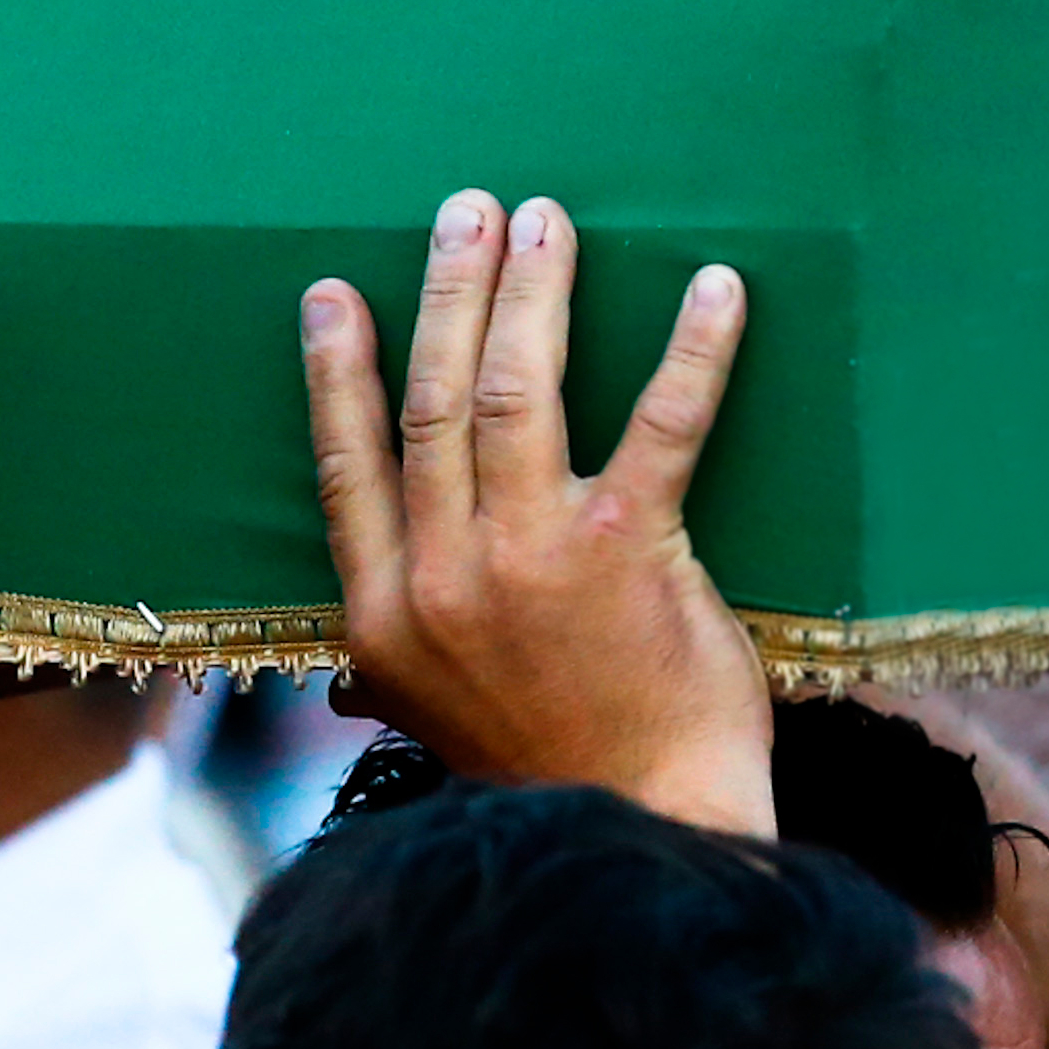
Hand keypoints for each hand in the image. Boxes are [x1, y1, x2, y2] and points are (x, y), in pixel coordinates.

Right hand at [299, 190, 769, 834]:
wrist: (642, 837)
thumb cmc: (550, 776)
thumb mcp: (435, 726)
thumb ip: (392, 674)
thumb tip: (349, 669)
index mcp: (387, 615)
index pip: (348, 467)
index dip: (337, 374)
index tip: (332, 294)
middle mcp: (445, 576)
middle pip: (434, 402)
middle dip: (450, 293)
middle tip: (468, 211)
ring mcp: (533, 559)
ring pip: (515, 392)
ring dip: (532, 294)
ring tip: (544, 223)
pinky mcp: (629, 554)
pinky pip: (660, 427)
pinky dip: (692, 351)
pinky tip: (715, 289)